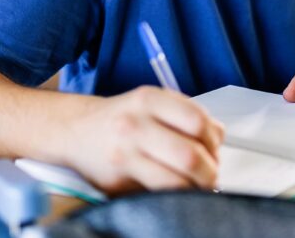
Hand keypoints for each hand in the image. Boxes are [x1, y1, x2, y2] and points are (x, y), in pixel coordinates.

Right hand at [63, 86, 223, 194]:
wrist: (75, 131)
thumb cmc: (121, 119)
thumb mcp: (151, 104)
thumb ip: (185, 115)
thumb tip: (218, 136)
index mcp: (149, 99)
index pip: (197, 120)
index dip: (214, 140)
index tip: (215, 150)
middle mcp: (135, 123)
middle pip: (190, 154)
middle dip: (209, 171)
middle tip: (210, 176)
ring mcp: (125, 152)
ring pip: (176, 180)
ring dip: (195, 188)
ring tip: (197, 187)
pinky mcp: (117, 178)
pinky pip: (158, 193)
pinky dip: (175, 196)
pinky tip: (177, 192)